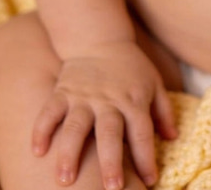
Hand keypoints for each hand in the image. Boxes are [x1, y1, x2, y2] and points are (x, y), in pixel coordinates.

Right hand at [31, 41, 176, 189]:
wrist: (99, 36)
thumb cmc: (130, 65)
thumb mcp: (154, 82)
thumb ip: (164, 110)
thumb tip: (173, 138)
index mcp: (133, 100)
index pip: (142, 132)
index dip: (146, 157)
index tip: (149, 181)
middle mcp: (109, 100)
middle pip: (110, 133)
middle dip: (111, 162)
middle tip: (112, 189)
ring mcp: (83, 96)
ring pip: (76, 126)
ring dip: (70, 153)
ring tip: (65, 179)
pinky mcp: (62, 91)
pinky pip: (50, 111)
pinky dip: (42, 130)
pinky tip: (37, 151)